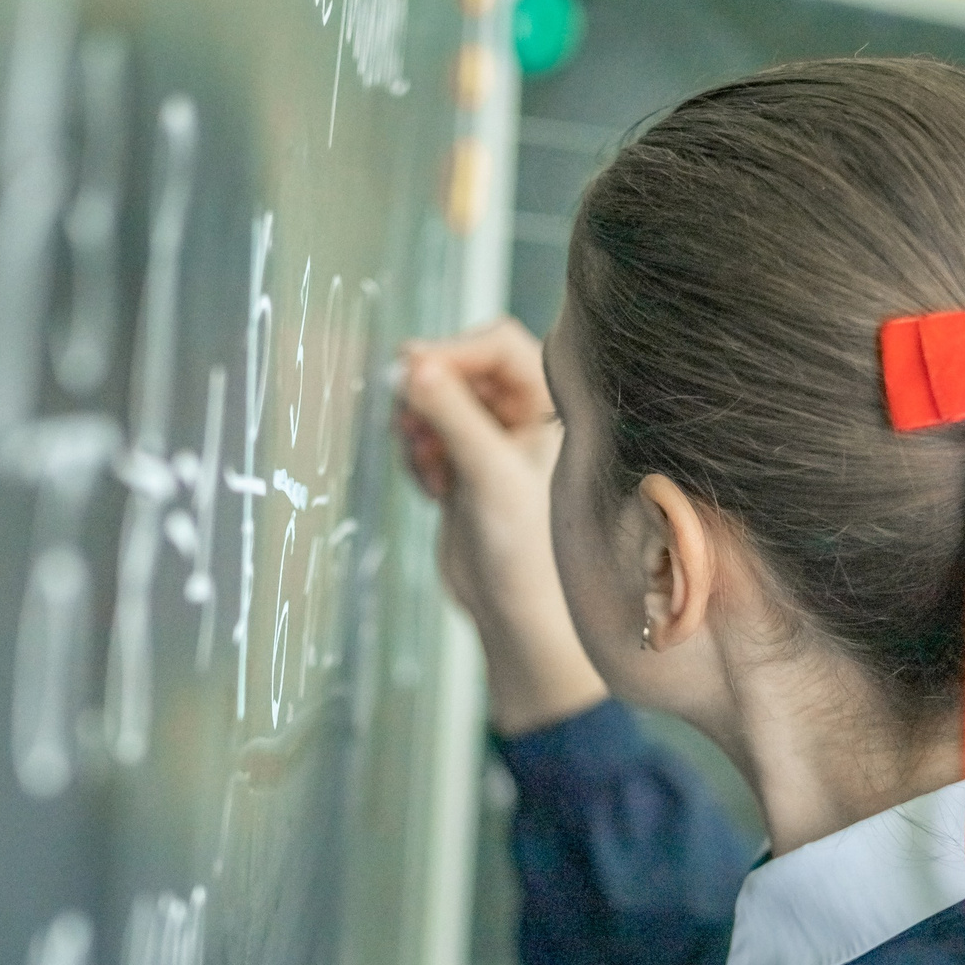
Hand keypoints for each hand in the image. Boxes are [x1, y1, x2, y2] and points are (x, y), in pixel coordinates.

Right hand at [395, 319, 607, 733]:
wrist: (519, 619)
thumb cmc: (529, 551)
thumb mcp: (489, 474)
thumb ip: (452, 414)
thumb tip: (410, 363)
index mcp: (554, 405)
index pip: (496, 345)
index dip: (452, 352)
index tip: (414, 372)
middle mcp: (528, 416)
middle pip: (461, 368)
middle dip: (430, 393)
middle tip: (410, 422)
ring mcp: (495, 442)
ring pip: (438, 402)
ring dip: (420, 424)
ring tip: (429, 464)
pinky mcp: (468, 469)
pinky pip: (428, 436)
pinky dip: (420, 453)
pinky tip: (434, 487)